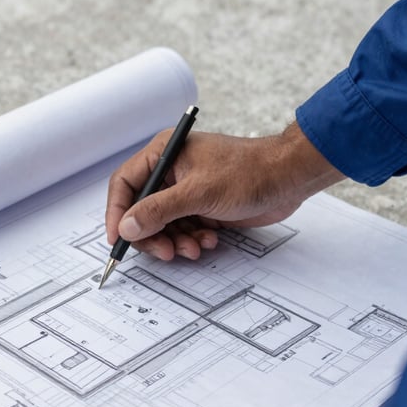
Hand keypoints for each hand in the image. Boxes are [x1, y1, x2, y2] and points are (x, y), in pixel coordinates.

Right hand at [105, 122, 342, 260]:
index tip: (118, 239)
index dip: (117, 213)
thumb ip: (158, 211)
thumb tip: (126, 226)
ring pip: (163, 227)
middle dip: (153, 235)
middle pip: (142, 211)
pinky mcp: (202, 208)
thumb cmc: (248, 173)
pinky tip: (210, 241)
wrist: (288, 178)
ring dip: (176, 242)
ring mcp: (187, 192)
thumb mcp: (198, 193)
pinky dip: (192, 241)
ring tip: (195, 248)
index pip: (125, 184)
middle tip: (165, 253)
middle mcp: (171, 172)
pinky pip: (184, 231)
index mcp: (164, 154)